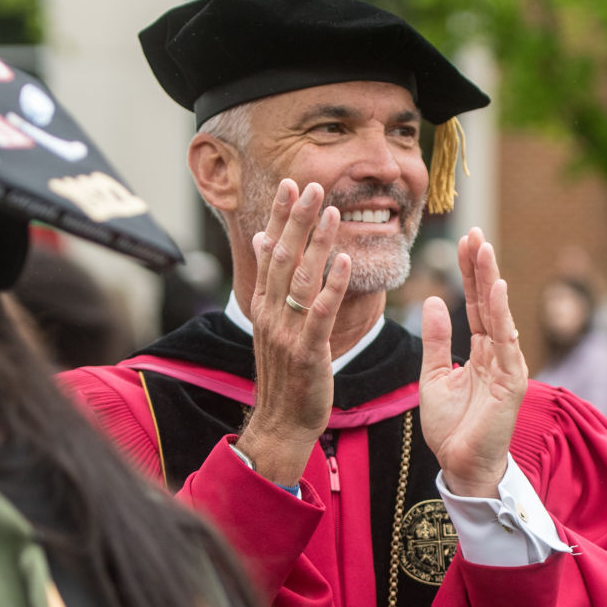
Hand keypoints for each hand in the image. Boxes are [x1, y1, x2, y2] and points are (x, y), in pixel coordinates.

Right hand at [238, 179, 352, 486]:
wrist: (281, 422)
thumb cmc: (284, 374)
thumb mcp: (272, 324)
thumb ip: (270, 283)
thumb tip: (264, 242)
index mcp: (264, 305)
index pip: (271, 251)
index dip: (279, 216)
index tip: (289, 184)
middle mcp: (270, 313)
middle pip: (283, 257)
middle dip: (296, 219)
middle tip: (310, 184)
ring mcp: (286, 332)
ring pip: (301, 279)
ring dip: (316, 243)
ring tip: (330, 211)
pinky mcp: (307, 351)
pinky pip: (320, 312)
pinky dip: (331, 285)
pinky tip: (342, 259)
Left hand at [419, 228, 526, 497]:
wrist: (460, 466)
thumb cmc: (451, 428)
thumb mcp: (433, 377)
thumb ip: (436, 340)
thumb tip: (434, 300)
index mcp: (480, 351)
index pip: (475, 303)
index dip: (469, 273)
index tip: (465, 241)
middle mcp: (498, 353)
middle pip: (489, 301)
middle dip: (481, 266)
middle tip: (475, 232)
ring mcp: (507, 366)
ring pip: (499, 314)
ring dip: (491, 280)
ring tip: (484, 249)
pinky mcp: (511, 382)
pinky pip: (505, 341)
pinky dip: (502, 313)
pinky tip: (497, 288)